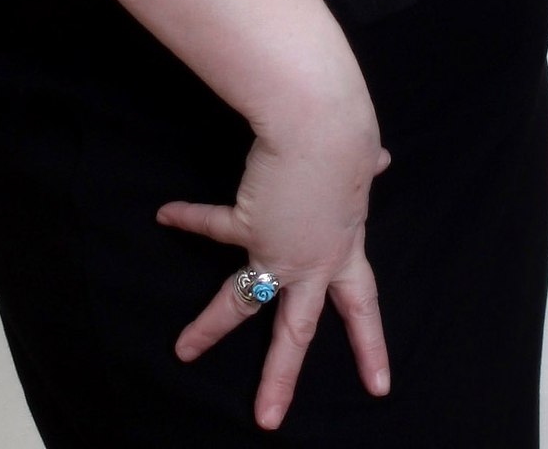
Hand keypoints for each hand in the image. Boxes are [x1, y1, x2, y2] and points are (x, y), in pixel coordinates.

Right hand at [156, 118, 392, 431]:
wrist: (323, 128)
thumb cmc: (348, 138)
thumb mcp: (364, 164)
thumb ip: (366, 171)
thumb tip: (381, 160)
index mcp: (345, 249)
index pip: (361, 307)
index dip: (370, 345)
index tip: (379, 386)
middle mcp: (312, 262)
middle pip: (295, 333)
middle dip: (280, 378)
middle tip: (268, 420)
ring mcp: (278, 250)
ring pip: (240, 303)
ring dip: (208, 328)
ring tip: (183, 351)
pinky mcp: (249, 224)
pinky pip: (212, 224)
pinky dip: (188, 216)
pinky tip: (165, 215)